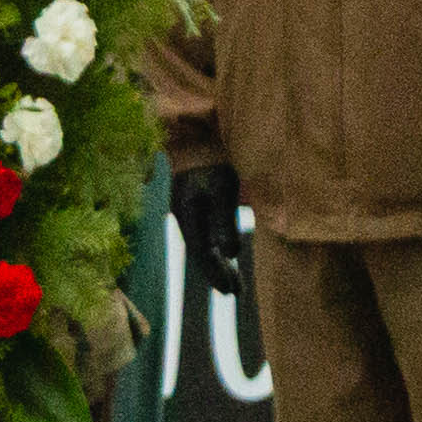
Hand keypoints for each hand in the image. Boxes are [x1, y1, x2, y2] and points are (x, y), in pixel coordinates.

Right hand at [168, 162, 250, 304]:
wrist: (197, 128)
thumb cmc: (211, 158)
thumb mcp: (220, 188)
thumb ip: (224, 220)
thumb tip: (231, 253)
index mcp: (187, 215)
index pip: (202, 253)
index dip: (216, 274)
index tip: (232, 292)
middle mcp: (185, 214)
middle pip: (202, 251)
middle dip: (219, 273)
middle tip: (236, 293)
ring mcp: (190, 206)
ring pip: (205, 242)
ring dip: (220, 262)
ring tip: (235, 281)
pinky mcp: (198, 197)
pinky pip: (208, 230)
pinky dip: (219, 244)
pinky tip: (228, 252)